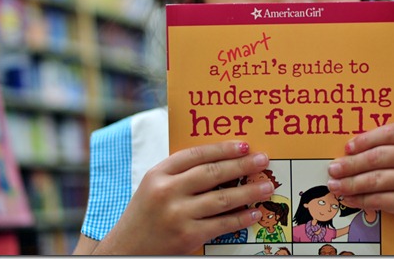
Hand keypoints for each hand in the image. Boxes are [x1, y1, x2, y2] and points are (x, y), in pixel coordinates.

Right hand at [93, 141, 273, 254]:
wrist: (126, 250)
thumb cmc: (146, 214)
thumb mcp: (154, 186)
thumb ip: (181, 173)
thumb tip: (223, 160)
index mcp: (158, 173)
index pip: (196, 154)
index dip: (223, 148)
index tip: (244, 145)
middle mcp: (167, 191)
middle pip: (212, 173)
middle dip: (242, 165)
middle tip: (263, 160)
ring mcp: (177, 215)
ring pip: (222, 199)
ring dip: (249, 192)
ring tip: (267, 186)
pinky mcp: (186, 237)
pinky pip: (221, 225)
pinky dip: (241, 218)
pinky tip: (254, 212)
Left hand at [326, 123, 393, 242]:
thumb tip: (354, 147)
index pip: (392, 131)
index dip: (366, 138)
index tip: (347, 147)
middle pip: (380, 156)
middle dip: (351, 163)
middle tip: (333, 168)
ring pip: (377, 178)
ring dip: (351, 182)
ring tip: (335, 184)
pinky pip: (380, 198)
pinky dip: (360, 199)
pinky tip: (349, 199)